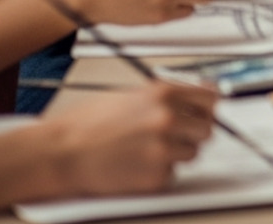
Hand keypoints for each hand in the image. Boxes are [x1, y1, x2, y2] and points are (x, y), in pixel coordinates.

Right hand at [44, 83, 216, 195]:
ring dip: (176, 152)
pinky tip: (136, 164)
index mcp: (164, 94)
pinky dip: (160, 171)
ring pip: (192, 152)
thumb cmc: (87, 123)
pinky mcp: (156, 177)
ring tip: (146, 149)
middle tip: (174, 135)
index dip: (207, 106)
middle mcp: (168, 119)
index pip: (211, 98)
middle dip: (193, 132)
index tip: (204, 112)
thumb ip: (166, 96)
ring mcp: (164, 150)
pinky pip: (173, 174)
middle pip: (207, 128)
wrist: (60, 153)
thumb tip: (195, 97)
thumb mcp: (130, 95)